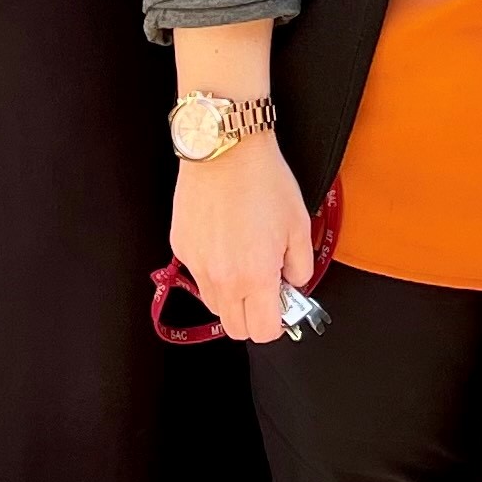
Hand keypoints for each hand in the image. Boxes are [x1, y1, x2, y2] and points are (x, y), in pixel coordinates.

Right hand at [172, 133, 315, 343]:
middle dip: (253, 315)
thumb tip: (293, 283)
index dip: (277, 322)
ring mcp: (197, 265)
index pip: (263, 332)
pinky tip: (225, 239)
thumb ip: (300, 265)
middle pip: (236, 327)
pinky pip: (198, 275)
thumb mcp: (299, 224)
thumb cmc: (264, 181)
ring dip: (232, 295)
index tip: (282, 303)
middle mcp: (222, 279)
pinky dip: (212, 269)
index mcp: (255, 277)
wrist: (225, 149)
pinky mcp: (181, 248)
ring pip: (215, 304)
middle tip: (266, 285)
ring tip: (244, 259)